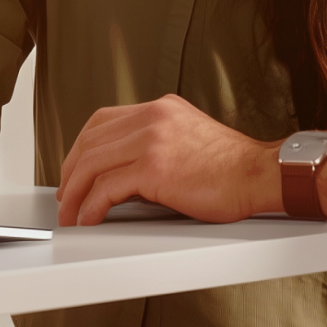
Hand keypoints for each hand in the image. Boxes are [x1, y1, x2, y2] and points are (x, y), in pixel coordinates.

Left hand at [53, 94, 281, 226]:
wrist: (260, 174)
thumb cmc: (233, 167)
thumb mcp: (188, 141)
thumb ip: (155, 148)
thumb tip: (123, 177)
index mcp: (161, 109)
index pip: (102, 121)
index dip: (81, 148)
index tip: (74, 170)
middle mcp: (153, 117)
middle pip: (91, 141)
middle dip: (71, 173)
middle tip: (66, 197)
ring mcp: (152, 140)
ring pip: (92, 164)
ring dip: (75, 193)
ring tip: (72, 214)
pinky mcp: (154, 167)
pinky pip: (107, 188)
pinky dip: (91, 206)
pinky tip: (90, 218)